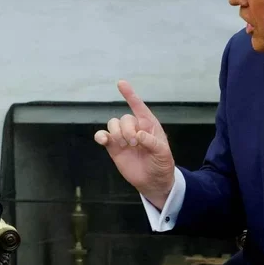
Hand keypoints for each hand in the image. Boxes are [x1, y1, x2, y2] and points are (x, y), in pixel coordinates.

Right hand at [94, 80, 174, 207]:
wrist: (153, 181)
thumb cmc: (162, 164)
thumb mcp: (163, 153)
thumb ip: (152, 142)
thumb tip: (139, 135)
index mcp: (149, 125)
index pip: (138, 106)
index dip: (129, 94)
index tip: (121, 83)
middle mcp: (135, 128)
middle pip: (124, 118)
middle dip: (127, 130)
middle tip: (134, 143)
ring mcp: (123, 137)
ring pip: (112, 124)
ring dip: (116, 133)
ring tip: (124, 145)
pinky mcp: (113, 147)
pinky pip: (103, 136)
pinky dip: (100, 136)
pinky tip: (103, 140)